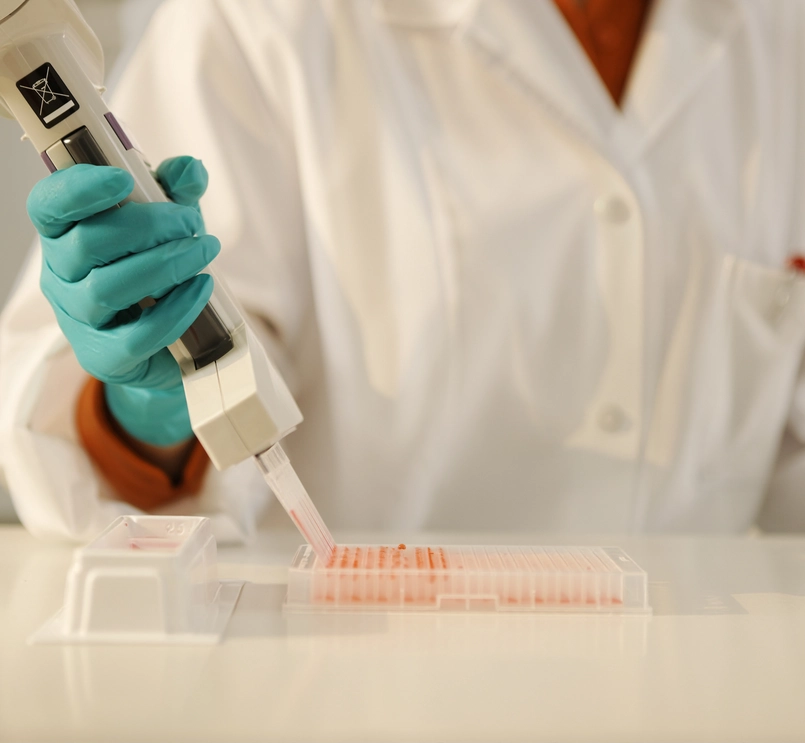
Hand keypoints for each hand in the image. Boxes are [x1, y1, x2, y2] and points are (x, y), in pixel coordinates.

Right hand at [29, 156, 217, 445]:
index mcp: (65, 235)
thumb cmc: (157, 273)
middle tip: (192, 222)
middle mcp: (61, 276)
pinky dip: (176, 308)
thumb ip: (176, 193)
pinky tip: (201, 288)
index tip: (124, 177)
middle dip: (149, 225)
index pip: (49, 206)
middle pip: (88, 243)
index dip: (78, 189)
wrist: (170, 344)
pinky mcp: (106, 357)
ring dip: (165, 264)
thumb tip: (190, 170)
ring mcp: (80, 320)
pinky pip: (137, 335)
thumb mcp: (168, 225)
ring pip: (109, 287)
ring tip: (204, 251)